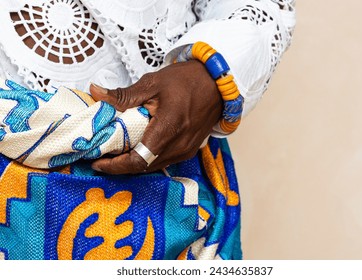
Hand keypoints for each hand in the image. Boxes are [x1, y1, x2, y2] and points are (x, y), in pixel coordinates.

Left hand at [90, 60, 222, 173]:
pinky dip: (146, 159)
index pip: (139, 158)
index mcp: (170, 126)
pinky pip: (162, 161)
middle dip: (120, 166)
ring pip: (152, 166)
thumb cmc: (186, 81)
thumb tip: (95, 92)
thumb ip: (123, 95)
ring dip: (133, 163)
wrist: (216, 84)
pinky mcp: (188, 151)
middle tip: (100, 157)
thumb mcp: (152, 83)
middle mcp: (179, 145)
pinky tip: (136, 149)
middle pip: (144, 167)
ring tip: (115, 154)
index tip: (98, 161)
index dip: (116, 165)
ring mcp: (185, 151)